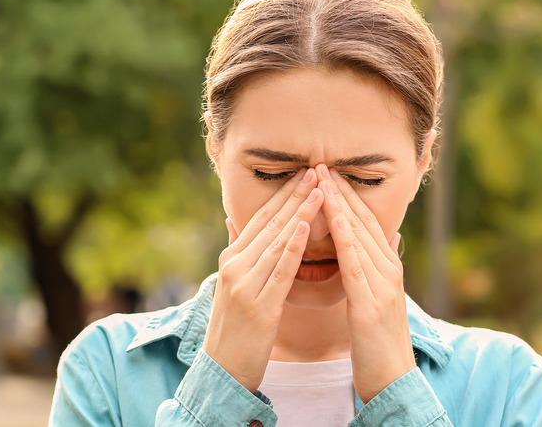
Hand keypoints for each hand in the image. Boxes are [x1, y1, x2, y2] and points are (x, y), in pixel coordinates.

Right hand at [203, 168, 322, 392]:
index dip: (284, 195)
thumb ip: (236, 252)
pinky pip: (279, 271)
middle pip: (271, 223)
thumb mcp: (230, 286)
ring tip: (320, 189)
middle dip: (296, 195)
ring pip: (278, 241)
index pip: (261, 218)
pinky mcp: (258, 306)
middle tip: (318, 169)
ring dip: (300, 212)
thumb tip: (232, 221)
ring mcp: (245, 285)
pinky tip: (305, 226)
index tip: (305, 173)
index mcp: (231, 260)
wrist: (221, 371)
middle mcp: (235, 266)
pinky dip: (293, 246)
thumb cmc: (234, 329)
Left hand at [315, 164, 415, 403]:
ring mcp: (383, 285)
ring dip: (340, 205)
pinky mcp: (372, 304)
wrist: (392, 380)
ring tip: (321, 179)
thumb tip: (388, 237)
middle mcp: (388, 270)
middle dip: (341, 191)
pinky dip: (346, 239)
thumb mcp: (379, 298)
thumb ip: (381, 266)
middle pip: (363, 221)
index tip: (327, 172)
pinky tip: (334, 219)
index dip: (346, 195)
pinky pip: (356, 264)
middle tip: (320, 163)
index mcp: (387, 268)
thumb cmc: (378, 342)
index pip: (365, 222)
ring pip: (360, 236)